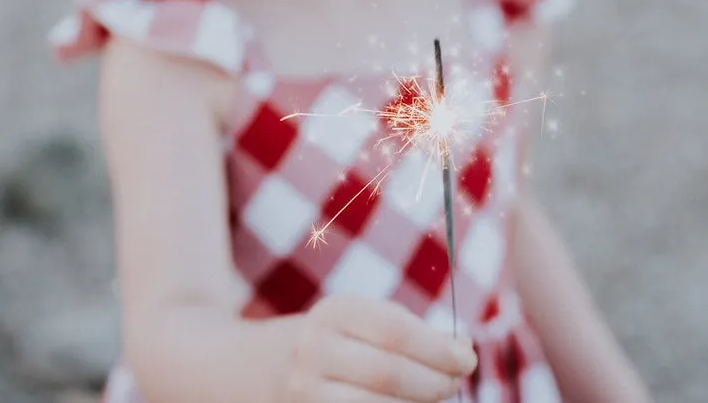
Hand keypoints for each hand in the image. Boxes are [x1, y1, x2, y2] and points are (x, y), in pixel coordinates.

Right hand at [281, 295, 477, 401]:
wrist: (239, 367)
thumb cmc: (318, 341)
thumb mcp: (348, 320)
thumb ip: (401, 329)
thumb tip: (462, 349)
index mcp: (330, 313)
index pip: (398, 331)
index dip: (440, 349)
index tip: (468, 357)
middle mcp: (312, 351)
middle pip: (392, 374)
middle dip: (438, 382)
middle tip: (458, 381)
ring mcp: (304, 394)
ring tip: (436, 394)